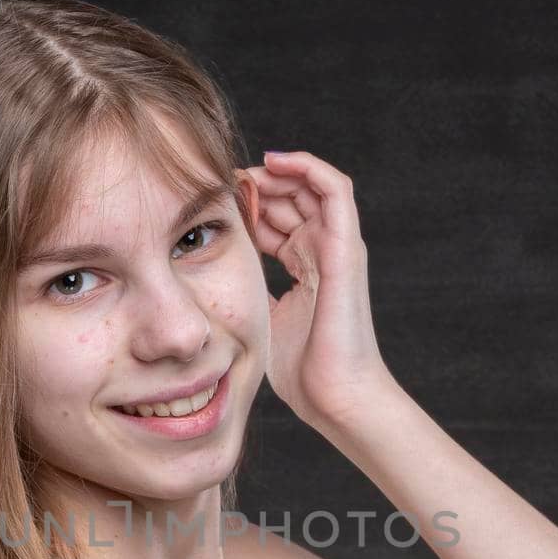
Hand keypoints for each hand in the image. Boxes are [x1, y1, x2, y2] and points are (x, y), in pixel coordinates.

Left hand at [242, 151, 395, 433]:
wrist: (335, 396)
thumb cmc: (303, 371)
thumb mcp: (261, 320)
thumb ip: (248, 293)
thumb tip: (214, 280)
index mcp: (306, 267)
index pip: (277, 219)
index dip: (246, 205)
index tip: (211, 202)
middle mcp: (323, 251)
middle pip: (290, 197)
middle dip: (256, 184)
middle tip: (220, 182)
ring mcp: (337, 247)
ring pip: (310, 185)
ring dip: (277, 171)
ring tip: (243, 170)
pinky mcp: (346, 247)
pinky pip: (334, 188)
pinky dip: (307, 166)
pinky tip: (272, 162)